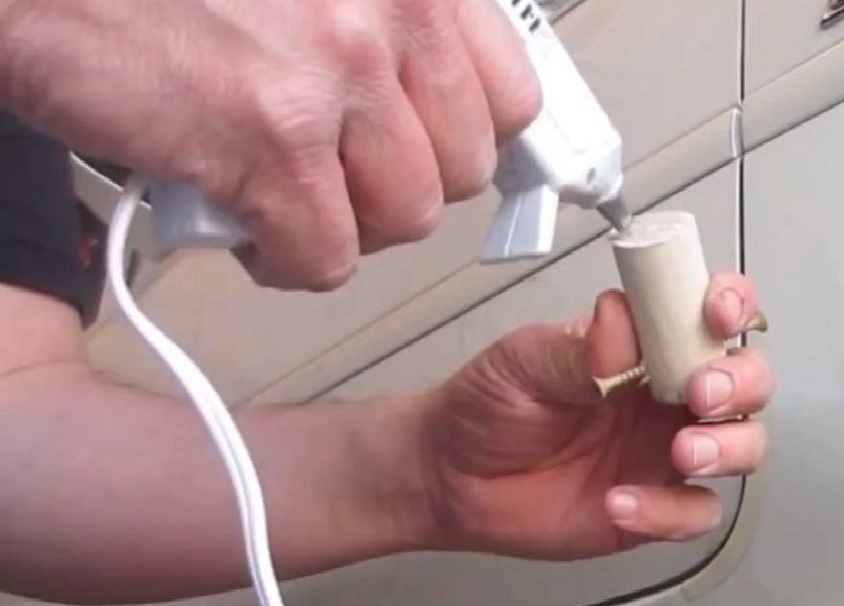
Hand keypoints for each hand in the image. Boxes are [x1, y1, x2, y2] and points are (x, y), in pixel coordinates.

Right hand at [0, 0, 539, 288]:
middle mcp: (390, 11)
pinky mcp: (269, 141)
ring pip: (405, 218)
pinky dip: (289, 262)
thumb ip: (384, 36)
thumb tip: (433, 120)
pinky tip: (252, 231)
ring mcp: (334, 74)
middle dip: (400, 189)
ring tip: (291, 199)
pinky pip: (329, 255)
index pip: (511, 94)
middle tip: (343, 178)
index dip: (474, 142)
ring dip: (347, 226)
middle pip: (462, 167)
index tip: (445, 161)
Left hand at [421, 272, 772, 558]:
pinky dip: (670, 511)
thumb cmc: (488, 404)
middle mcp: (666, 394)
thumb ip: (574, 348)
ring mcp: (664, 450)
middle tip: (701, 393)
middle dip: (741, 382)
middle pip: (746, 378)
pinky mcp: (655, 506)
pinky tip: (621, 503)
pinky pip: (693, 512)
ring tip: (681, 453)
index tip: (715, 313)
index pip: (707, 311)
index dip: (729, 304)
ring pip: (742, 444)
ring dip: (729, 446)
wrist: (451, 476)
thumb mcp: (522, 362)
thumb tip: (620, 319)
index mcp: (642, 345)